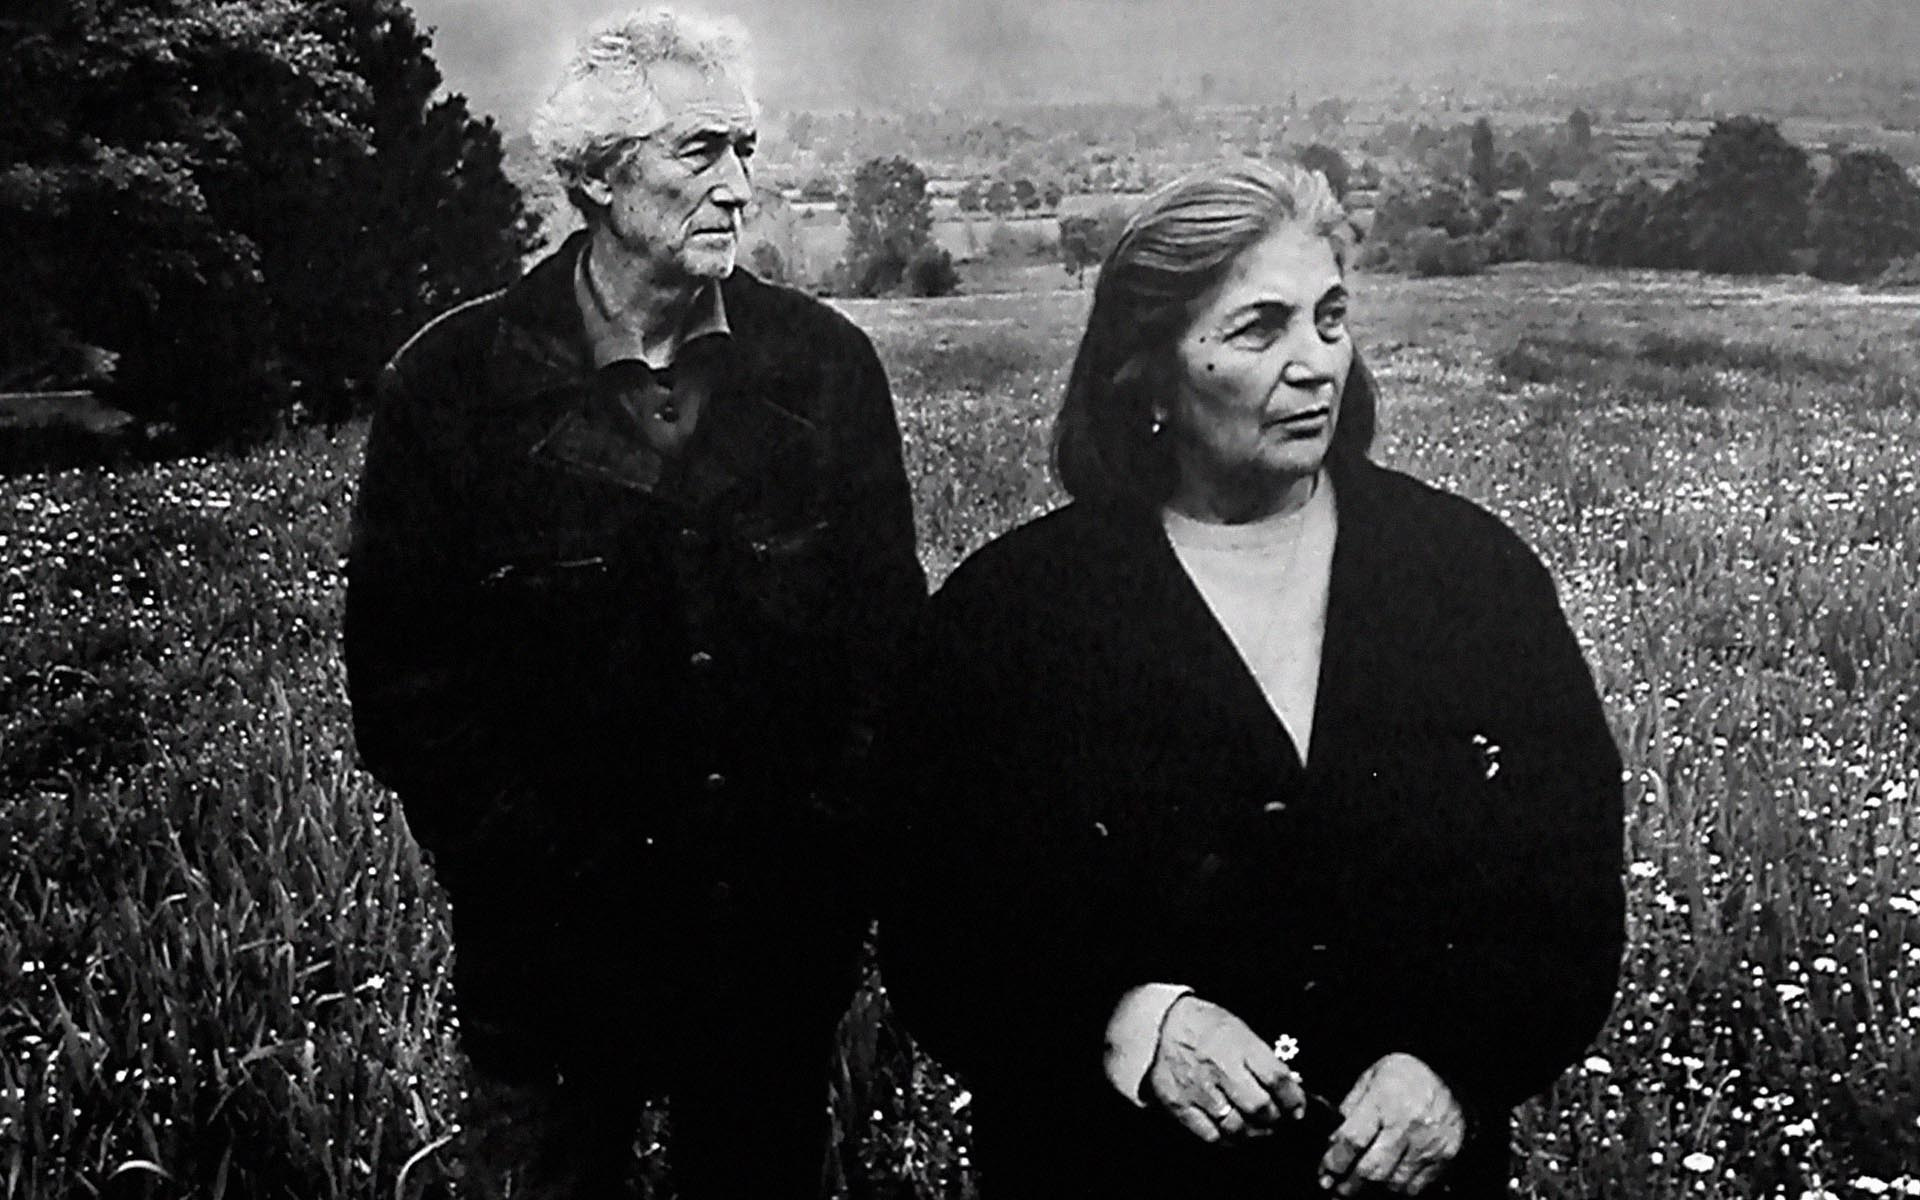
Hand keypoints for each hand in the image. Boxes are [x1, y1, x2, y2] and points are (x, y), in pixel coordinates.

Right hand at [1143, 995, 1305, 1142]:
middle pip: (1260, 1107)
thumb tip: (1289, 1085)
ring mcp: (1198, 1090)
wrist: (1159, 1025)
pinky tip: (1234, 1133)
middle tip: (1280, 1120)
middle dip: (1276, 1119)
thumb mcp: (1238, 1028)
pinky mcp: (1180, 1106)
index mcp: (1237, 1045)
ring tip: (1260, 1129)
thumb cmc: (1203, 1025)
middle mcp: (1219, 1068)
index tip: (1298, 1107)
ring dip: (1255, 1133)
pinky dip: (1228, 1139)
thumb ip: (1261, 1057)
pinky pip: (1211, 1134)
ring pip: (1237, 1126)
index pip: (1277, 1078)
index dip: (1294, 1098)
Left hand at [1317, 1053, 1464, 1194]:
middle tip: (1336, 1189)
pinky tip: (1385, 1185)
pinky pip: (1415, 1186)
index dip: (1334, 1162)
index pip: (1353, 1141)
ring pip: (1393, 1183)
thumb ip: (1351, 1107)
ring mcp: (1426, 1145)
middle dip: (1348, 1186)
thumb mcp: (1372, 1076)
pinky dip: (1397, 1190)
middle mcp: (1406, 1127)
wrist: (1451, 1071)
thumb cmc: (1406, 1072)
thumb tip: (1334, 1140)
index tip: (1324, 1173)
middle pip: (1371, 1170)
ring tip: (1358, 1190)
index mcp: (1383, 1101)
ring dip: (1372, 1191)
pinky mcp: (1443, 1157)